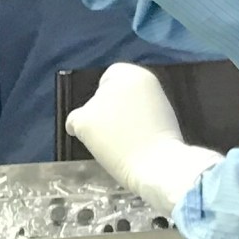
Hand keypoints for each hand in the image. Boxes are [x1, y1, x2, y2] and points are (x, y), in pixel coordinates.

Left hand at [65, 62, 221, 216]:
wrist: (159, 163)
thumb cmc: (165, 142)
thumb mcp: (158, 108)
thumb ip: (137, 101)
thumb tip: (118, 111)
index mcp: (141, 76)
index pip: (117, 76)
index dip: (121, 95)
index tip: (130, 112)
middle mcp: (117, 82)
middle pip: (103, 93)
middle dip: (110, 108)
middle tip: (125, 130)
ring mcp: (99, 100)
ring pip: (89, 110)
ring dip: (99, 123)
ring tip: (118, 143)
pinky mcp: (85, 119)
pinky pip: (73, 122)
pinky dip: (80, 132)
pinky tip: (97, 144)